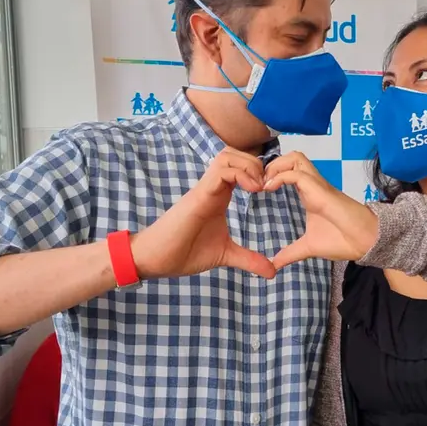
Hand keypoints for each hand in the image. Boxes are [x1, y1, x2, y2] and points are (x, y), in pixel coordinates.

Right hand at [131, 147, 274, 279]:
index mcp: (219, 195)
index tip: (270, 190)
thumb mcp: (225, 255)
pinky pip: (220, 171)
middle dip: (256, 163)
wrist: (155, 259)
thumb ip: (248, 259)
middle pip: (234, 153)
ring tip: (259, 186)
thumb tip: (272, 272)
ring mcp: (204, 189)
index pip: (239, 166)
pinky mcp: (198, 195)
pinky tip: (252, 190)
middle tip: (268, 185)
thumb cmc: (184, 252)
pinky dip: (240, 174)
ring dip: (248, 165)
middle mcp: (212, 187)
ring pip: (227, 156)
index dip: (259, 171)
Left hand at [263, 152, 378, 269]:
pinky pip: (296, 174)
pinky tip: (269, 188)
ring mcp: (317, 185)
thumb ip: (290, 253)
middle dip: (272, 165)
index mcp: (309, 193)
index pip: (290, 170)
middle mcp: (313, 184)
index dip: (272, 174)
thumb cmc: (341, 240)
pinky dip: (280, 177)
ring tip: (264, 183)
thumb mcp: (308, 247)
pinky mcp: (319, 189)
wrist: (363, 242)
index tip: (258, 189)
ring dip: (276, 166)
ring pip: (295, 158)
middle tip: (259, 183)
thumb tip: (274, 265)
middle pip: (292, 157)